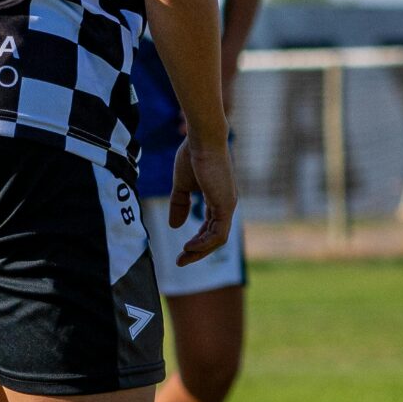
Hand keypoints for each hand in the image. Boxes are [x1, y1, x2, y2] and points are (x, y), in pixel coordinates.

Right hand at [167, 132, 237, 265]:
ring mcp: (227, 205)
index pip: (209, 227)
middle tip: (181, 261)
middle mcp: (226, 204)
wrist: (202, 140)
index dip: (196, 240)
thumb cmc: (193, 155)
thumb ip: (179, 204)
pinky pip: (218, 233)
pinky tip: (190, 246)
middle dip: (197, 251)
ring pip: (217, 238)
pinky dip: (204, 243)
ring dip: (200, 250)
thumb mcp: (181, 185)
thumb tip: (174, 226)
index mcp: (218, 199)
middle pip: (214, 237)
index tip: (181, 250)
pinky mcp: (225, 205)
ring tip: (184, 257)